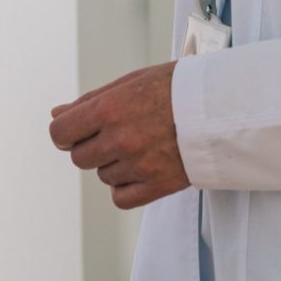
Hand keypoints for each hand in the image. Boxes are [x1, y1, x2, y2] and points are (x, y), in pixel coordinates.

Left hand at [48, 61, 189, 208]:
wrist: (223, 107)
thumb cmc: (176, 88)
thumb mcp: (129, 83)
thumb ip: (89, 101)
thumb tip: (56, 114)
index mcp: (109, 109)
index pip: (61, 133)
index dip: (64, 133)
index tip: (74, 132)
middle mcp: (120, 139)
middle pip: (79, 157)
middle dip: (91, 146)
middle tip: (115, 133)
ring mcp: (139, 165)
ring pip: (102, 176)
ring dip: (113, 164)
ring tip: (139, 145)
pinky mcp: (158, 185)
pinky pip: (121, 197)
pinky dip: (124, 187)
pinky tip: (138, 169)